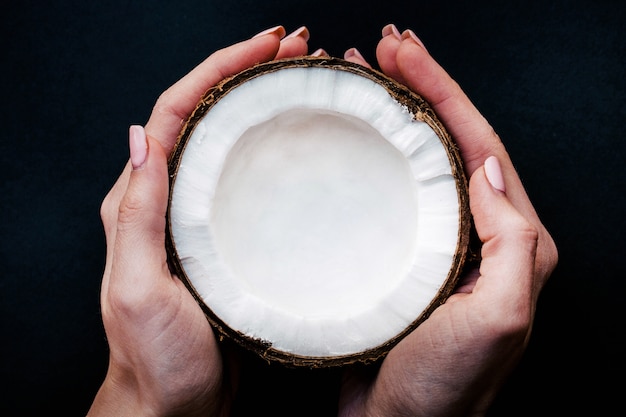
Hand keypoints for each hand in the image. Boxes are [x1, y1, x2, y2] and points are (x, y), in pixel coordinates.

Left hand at [88, 26, 309, 416]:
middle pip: (207, 115)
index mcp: (140, 200)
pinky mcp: (225, 238)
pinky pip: (246, 180)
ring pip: (230, 142)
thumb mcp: (137, 286)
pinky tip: (301, 147)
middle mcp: (168, 199)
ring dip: (263, 104)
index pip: (176, 112)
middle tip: (298, 51)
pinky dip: (272, 151)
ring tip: (306, 82)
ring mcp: (199, 217)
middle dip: (248, 73)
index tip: (265, 46)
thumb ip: (137, 214)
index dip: (219, 69)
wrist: (172, 403)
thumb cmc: (156, 356)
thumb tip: (142, 137)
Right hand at [337, 25, 557, 416]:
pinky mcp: (406, 255)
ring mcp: (440, 243)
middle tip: (382, 50)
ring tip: (363, 80)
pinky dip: (376, 158)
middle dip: (419, 89)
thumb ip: (510, 239)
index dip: (442, 93)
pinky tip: (354, 141)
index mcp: (513, 240)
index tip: (404, 54)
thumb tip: (485, 167)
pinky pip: (394, 193)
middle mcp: (481, 235)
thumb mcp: (498, 318)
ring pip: (420, 161)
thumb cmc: (445, 387)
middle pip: (450, 142)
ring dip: (395, 116)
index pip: (479, 145)